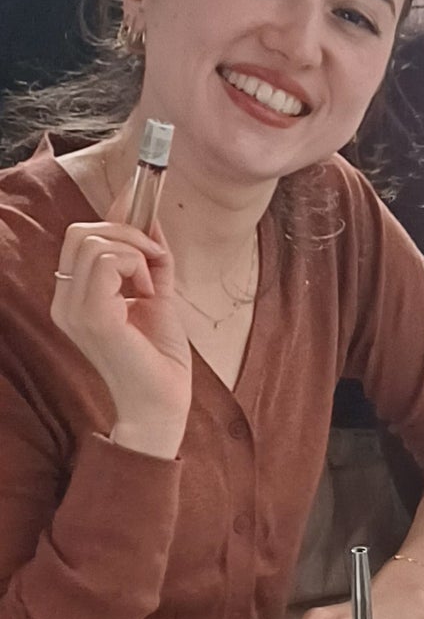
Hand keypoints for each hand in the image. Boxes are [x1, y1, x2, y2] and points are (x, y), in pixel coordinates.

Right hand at [51, 217, 192, 458]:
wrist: (162, 403)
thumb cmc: (159, 357)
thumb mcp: (154, 293)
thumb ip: (149, 256)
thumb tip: (148, 215)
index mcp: (73, 296)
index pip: (79, 237)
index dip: (116, 219)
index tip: (147, 217)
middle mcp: (65, 302)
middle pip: (80, 232)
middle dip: (126, 231)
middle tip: (153, 258)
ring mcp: (74, 310)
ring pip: (94, 241)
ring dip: (135, 252)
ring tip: (149, 286)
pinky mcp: (93, 317)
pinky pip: (108, 261)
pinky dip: (136, 266)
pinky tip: (146, 294)